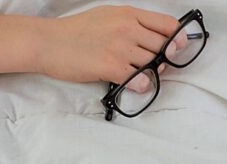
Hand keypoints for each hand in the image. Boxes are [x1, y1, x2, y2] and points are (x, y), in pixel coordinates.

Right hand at [38, 5, 185, 91]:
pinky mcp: (110, 67)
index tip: (178, 47)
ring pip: (154, 64)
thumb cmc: (75, 31)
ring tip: (141, 74)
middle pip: (164, 47)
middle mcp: (127, 28)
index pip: (167, 24)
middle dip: (165, 59)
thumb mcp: (107, 16)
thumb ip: (131, 24)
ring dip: (153, 73)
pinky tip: (134, 84)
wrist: (48, 42)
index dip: (178, 37)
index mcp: (128, 14)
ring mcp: (120, 48)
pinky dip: (142, 84)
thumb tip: (154, 38)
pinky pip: (140, 79)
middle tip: (156, 65)